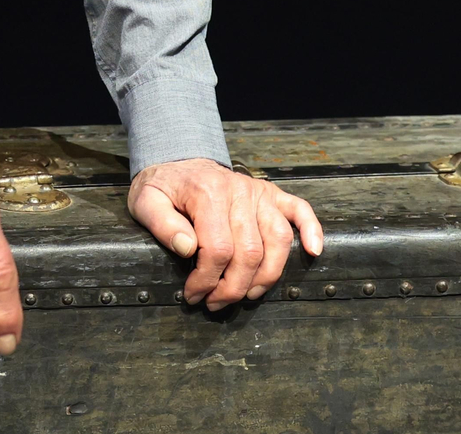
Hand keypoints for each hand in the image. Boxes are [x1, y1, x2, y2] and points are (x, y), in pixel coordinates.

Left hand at [128, 158, 324, 308]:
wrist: (179, 158)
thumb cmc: (164, 186)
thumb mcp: (146, 202)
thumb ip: (162, 225)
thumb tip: (187, 248)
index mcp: (208, 194)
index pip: (218, 249)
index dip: (207, 280)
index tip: (193, 295)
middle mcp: (239, 191)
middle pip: (249, 252)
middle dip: (233, 288)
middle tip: (214, 303)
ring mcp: (258, 192)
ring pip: (277, 240)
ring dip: (266, 276)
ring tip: (248, 295)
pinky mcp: (271, 193)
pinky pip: (299, 209)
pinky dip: (311, 230)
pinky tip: (314, 251)